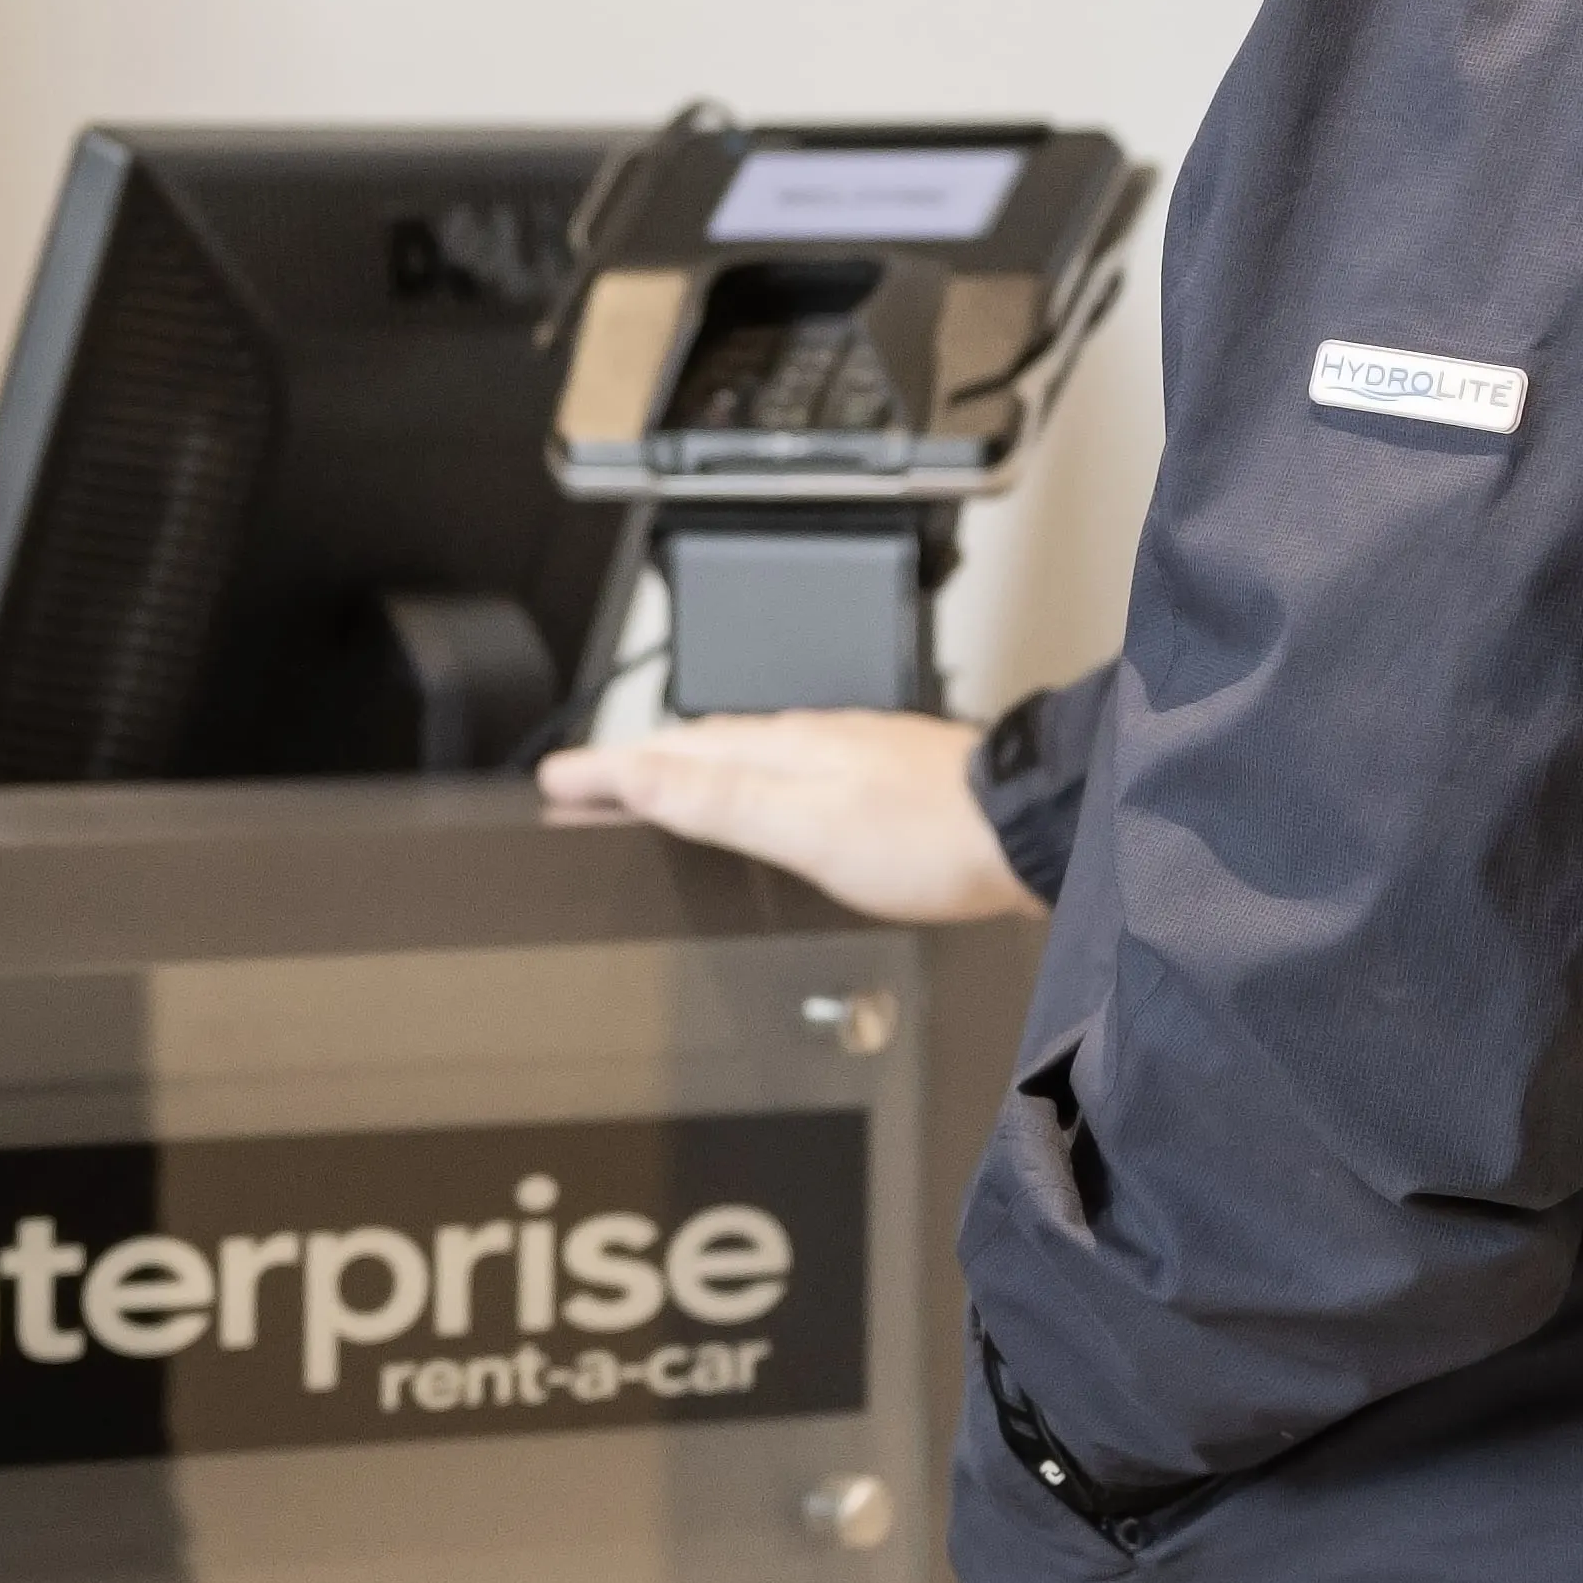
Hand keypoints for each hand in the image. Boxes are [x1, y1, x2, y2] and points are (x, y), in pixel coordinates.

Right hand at [539, 708, 1036, 924]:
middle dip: (633, 761)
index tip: (555, 777)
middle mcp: (809, 743)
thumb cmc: (933, 839)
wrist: (1027, 831)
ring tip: (652, 783)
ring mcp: (845, 756)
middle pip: (698, 747)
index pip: (667, 757)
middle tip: (584, 777)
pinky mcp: (878, 778)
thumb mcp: (806, 828)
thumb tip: (639, 774)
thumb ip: (720, 801)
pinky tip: (764, 797)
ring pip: (742, 753)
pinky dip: (744, 778)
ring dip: (687, 766)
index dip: (605, 770)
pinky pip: (784, 766)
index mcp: (780, 752)